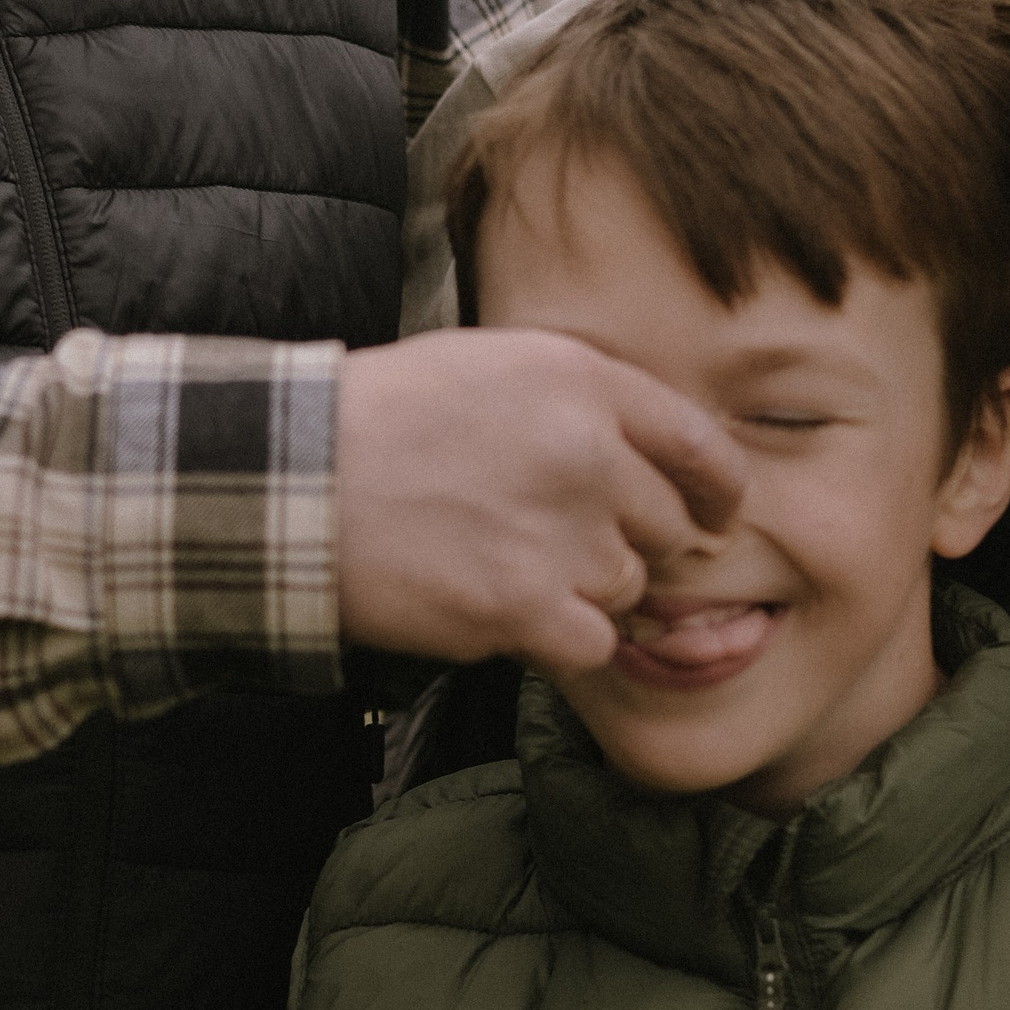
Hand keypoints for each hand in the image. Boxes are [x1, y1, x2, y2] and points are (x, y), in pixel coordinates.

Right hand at [336, 331, 742, 675]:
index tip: (712, 515)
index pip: (699, 445)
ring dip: (578, 590)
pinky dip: (554, 639)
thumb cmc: (381, 420)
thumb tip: (646, 455)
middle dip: (620, 542)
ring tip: (499, 564)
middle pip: (663, 528)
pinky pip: (590, 643)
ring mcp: (560, 534)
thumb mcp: (491, 366)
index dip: (715, 491)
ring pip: (624, 589)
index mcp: (583, 382)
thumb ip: (579, 401)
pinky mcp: (524, 607)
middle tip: (547, 540)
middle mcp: (586, 454)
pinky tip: (498, 609)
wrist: (294, 481)